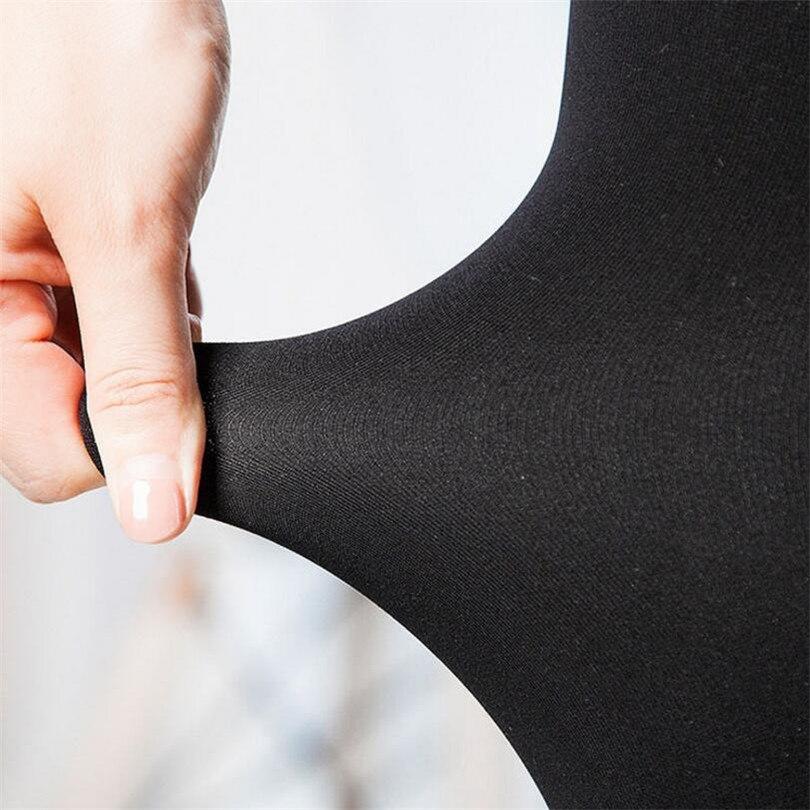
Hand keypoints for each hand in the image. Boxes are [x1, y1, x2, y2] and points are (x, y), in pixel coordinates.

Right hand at [0, 1, 229, 541]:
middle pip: (69, 411)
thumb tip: (151, 505)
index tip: (176, 410)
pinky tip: (169, 253)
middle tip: (168, 308)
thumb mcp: (128, 227)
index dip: (121, 448)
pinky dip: (164, 304)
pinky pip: (125, 313)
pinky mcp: (79, 242)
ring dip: (156, 340)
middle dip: (138, 387)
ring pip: (103, 363)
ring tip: (162, 254)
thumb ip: (140, 373)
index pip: (41, 452)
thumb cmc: (100, 38)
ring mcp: (32, 267)